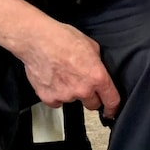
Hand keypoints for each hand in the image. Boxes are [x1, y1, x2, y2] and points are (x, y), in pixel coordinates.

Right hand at [0, 0, 119, 117]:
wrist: (37, 40)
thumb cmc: (62, 38)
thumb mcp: (91, 46)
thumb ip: (97, 63)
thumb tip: (98, 69)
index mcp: (97, 77)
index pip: (111, 101)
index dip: (113, 107)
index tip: (111, 110)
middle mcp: (83, 90)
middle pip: (92, 105)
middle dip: (90, 97)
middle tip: (81, 82)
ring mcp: (65, 96)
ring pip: (72, 100)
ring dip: (70, 92)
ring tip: (62, 74)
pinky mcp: (49, 98)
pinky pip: (56, 101)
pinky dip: (55, 93)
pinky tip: (52, 78)